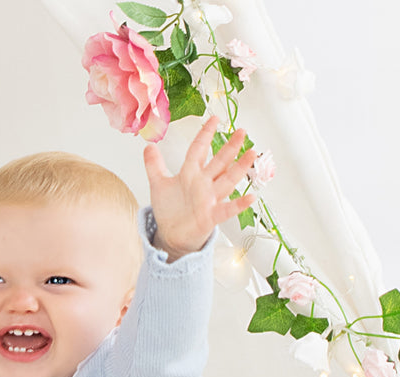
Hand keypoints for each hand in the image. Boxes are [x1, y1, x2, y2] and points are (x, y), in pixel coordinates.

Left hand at [143, 116, 256, 260]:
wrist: (171, 236)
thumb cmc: (169, 210)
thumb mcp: (158, 185)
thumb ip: (154, 165)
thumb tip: (148, 146)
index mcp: (190, 173)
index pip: (199, 149)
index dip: (205, 134)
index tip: (214, 119)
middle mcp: (203, 183)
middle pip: (218, 162)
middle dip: (230, 147)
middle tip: (242, 131)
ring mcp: (209, 199)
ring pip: (227, 180)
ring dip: (239, 168)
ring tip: (252, 153)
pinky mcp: (211, 217)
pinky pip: (227, 209)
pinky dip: (239, 204)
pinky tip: (251, 197)